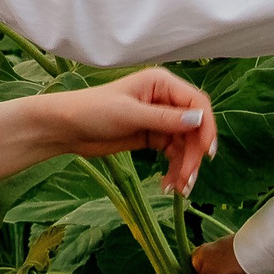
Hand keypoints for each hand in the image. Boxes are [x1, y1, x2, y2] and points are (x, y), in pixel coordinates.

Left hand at [40, 67, 217, 195]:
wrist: (66, 127)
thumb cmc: (93, 111)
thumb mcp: (129, 114)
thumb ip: (164, 118)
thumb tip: (199, 119)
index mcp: (161, 83)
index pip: (197, 104)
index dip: (206, 127)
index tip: (206, 153)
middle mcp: (164, 99)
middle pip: (194, 128)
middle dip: (193, 154)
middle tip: (187, 180)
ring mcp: (159, 119)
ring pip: (185, 144)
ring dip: (185, 166)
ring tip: (178, 189)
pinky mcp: (152, 136)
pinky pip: (173, 153)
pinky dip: (174, 169)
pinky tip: (168, 185)